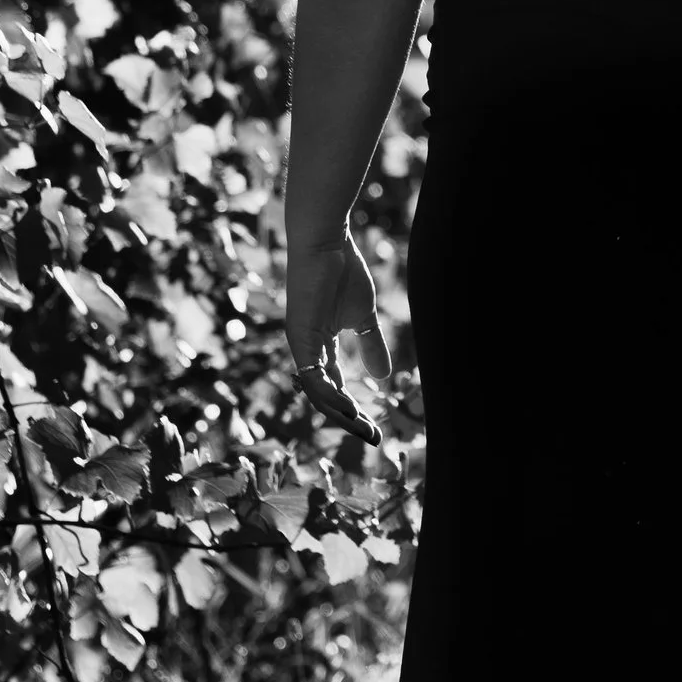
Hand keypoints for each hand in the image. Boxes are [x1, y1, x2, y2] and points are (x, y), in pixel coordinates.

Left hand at [283, 227, 394, 433]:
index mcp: (321, 347)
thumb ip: (371, 347)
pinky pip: (313, 376)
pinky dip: (329, 395)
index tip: (374, 429)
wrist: (327, 243)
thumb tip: (383, 377)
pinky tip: (349, 408)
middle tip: (372, 438)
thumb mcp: (364, 318)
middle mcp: (307, 352)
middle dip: (348, 419)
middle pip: (325, 396)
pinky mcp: (299, 339)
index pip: (335, 387)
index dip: (354, 409)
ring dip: (340, 414)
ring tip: (362, 428)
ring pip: (317, 392)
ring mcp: (300, 346)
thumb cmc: (343, 273)